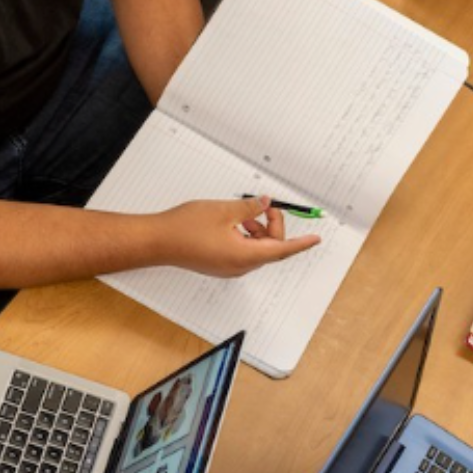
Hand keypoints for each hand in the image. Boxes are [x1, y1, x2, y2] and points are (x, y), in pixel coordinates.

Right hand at [154, 196, 320, 277]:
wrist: (157, 241)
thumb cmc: (185, 229)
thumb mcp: (224, 211)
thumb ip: (250, 208)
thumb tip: (265, 204)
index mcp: (245, 255)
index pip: (282, 249)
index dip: (301, 243)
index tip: (315, 239)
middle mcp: (240, 266)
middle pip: (270, 248)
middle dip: (273, 227)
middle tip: (267, 206)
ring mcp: (229, 268)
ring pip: (256, 249)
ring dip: (257, 230)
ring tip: (244, 212)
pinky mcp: (220, 265)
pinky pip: (243, 252)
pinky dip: (245, 236)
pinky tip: (235, 222)